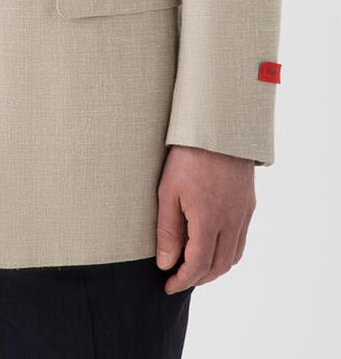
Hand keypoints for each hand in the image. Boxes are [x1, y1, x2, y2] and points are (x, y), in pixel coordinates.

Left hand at [156, 144, 255, 292]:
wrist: (218, 127)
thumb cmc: (187, 156)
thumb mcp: (168, 191)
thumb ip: (167, 230)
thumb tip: (165, 264)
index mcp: (209, 220)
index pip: (197, 265)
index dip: (182, 280)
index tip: (168, 285)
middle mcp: (231, 221)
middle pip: (218, 266)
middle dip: (198, 278)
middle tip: (178, 279)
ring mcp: (243, 214)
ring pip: (233, 256)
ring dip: (214, 268)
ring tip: (194, 268)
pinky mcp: (248, 205)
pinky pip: (241, 240)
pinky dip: (227, 253)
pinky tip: (213, 246)